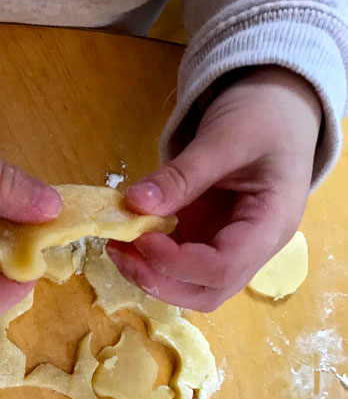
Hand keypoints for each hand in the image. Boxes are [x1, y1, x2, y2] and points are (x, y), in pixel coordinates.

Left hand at [108, 67, 321, 310]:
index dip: (177, 263)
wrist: (280, 106)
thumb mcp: (223, 138)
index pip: (223, 268)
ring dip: (150, 275)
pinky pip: (178, 265)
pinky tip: (127, 238)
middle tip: (120, 252)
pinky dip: (149, 259)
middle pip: (206, 292)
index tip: (140, 238)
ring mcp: (229, 248)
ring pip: (190, 287)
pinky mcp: (208, 241)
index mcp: (271, 225)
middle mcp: (253, 249)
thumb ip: (181, 175)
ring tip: (118, 245)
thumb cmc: (264, 116)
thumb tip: (134, 202)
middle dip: (159, 281)